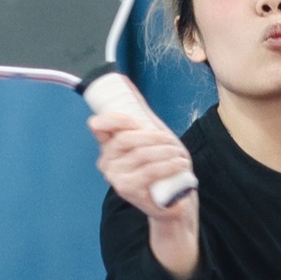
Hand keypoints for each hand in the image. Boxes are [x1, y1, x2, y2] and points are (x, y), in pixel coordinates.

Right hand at [90, 97, 199, 275]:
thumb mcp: (151, 133)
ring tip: (181, 155)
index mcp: (109, 145)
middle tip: (171, 142)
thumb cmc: (161, 164)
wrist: (172, 198)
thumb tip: (125, 81)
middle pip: (125, 139)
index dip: (117, 119)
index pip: (99, 125)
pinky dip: (168, 165)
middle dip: (153, 137)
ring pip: (140, 155)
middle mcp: (107, 161)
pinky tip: (180, 164)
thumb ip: (138, 110)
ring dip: (166, 152)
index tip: (138, 121)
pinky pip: (148, 172)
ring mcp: (115, 177)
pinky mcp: (127, 190)